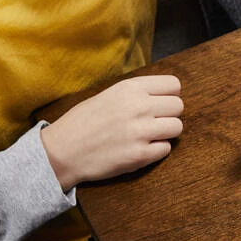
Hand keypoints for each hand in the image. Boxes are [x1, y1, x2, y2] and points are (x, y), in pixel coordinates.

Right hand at [40, 75, 182, 190]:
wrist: (62, 151)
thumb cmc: (82, 122)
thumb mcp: (108, 94)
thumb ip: (136, 93)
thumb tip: (163, 95)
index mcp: (130, 88)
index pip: (173, 85)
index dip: (169, 95)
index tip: (160, 103)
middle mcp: (138, 107)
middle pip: (178, 106)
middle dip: (169, 114)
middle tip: (153, 122)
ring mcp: (140, 132)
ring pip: (177, 128)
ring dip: (166, 133)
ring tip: (148, 136)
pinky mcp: (140, 155)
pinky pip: (166, 149)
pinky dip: (157, 150)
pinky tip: (141, 148)